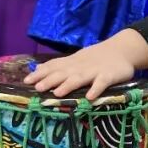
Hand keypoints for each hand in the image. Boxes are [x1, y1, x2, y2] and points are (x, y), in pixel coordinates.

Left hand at [23, 30, 147, 99]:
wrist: (122, 49)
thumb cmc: (95, 58)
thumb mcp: (76, 60)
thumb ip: (59, 66)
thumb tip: (38, 71)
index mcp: (72, 63)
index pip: (54, 66)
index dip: (41, 73)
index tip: (26, 81)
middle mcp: (81, 66)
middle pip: (64, 73)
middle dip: (50, 80)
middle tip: (38, 88)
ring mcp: (95, 71)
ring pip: (80, 78)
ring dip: (69, 85)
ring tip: (58, 93)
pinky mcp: (109, 76)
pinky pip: (102, 83)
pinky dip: (96, 89)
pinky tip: (90, 97)